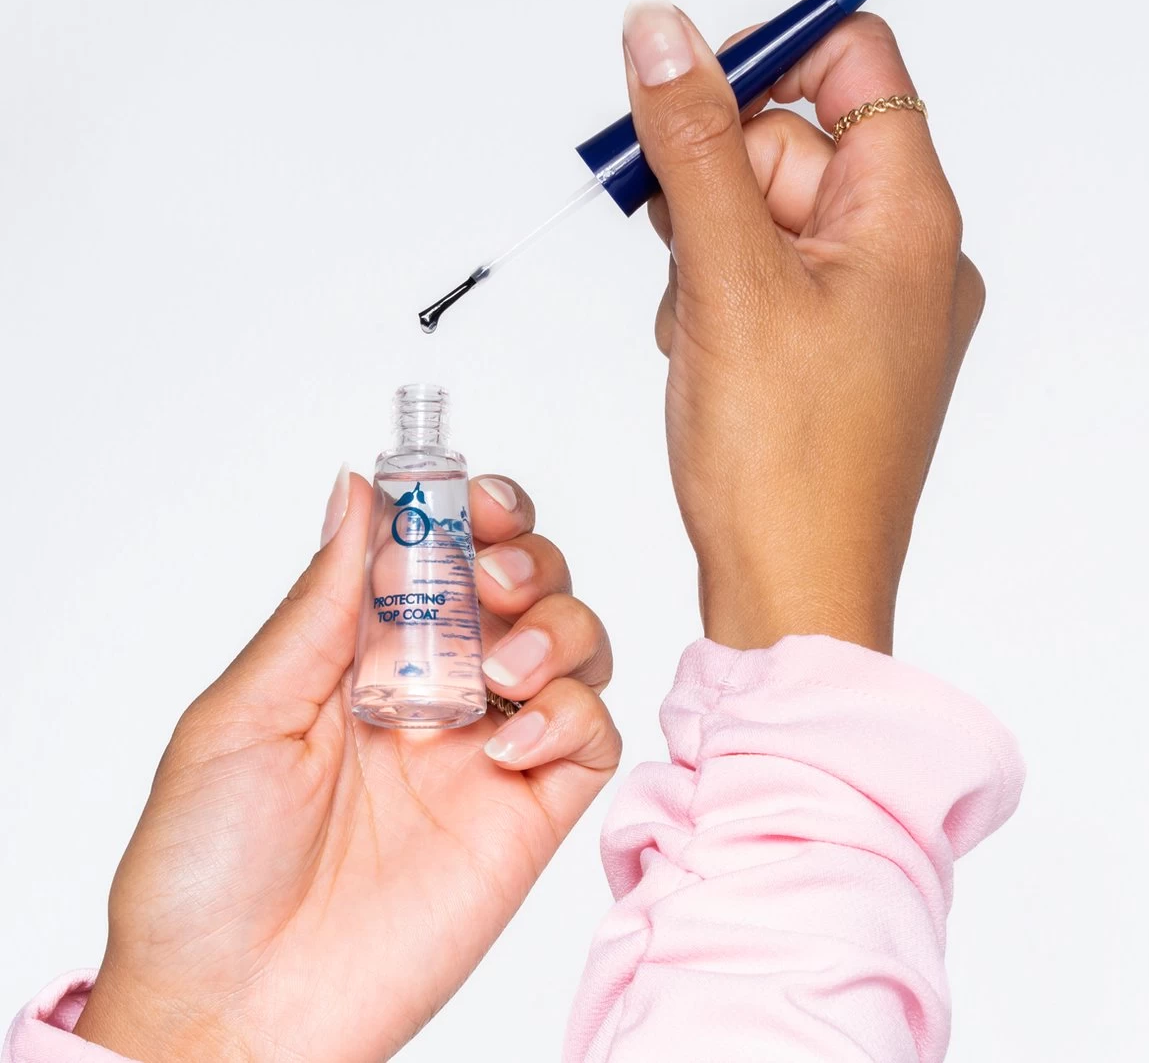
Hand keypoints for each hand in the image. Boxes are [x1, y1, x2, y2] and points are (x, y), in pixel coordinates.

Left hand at [73, 473, 617, 1061]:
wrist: (233, 1014)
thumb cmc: (205, 871)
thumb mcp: (242, 715)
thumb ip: (319, 604)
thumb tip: (357, 490)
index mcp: (364, 655)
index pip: (444, 554)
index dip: (473, 511)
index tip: (474, 498)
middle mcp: (437, 691)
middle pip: (526, 584)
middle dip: (526, 556)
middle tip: (490, 576)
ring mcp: (487, 752)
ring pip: (575, 645)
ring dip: (557, 627)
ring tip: (501, 670)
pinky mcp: (529, 816)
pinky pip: (591, 738)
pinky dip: (569, 718)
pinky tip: (505, 750)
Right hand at [621, 2, 984, 651]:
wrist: (794, 592)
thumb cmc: (787, 467)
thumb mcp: (727, 280)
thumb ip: (692, 145)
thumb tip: (663, 37)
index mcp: (909, 218)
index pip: (851, 65)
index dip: (764, 58)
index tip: (683, 87)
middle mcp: (902, 256)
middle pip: (791, 143)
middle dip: (713, 183)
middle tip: (675, 241)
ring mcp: (865, 308)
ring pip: (763, 216)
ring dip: (705, 252)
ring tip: (696, 326)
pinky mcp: (827, 350)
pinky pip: (763, 279)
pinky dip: (716, 298)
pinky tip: (704, 353)